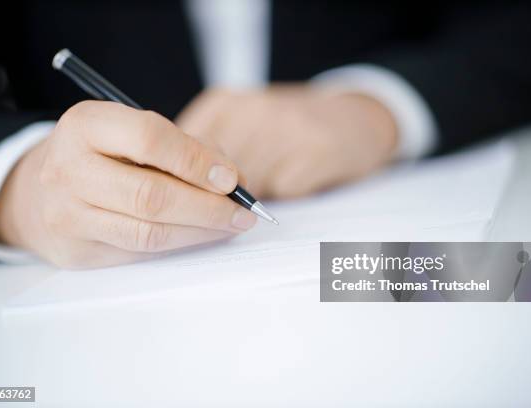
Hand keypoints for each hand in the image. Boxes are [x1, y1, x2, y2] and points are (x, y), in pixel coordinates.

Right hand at [0, 101, 256, 267]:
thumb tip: (232, 180)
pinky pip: (140, 251)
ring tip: (231, 225)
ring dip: (201, 231)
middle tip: (243, 211)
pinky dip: (180, 243)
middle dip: (208, 206)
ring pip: (149, 231)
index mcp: (85, 125)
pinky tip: (201, 234)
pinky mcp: (78, 251)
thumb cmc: (100, 155)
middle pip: (151, 195)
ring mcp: (68, 215)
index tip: (231, 178)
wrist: (37, 191)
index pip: (149, 139)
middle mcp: (69, 169)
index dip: (197, 161)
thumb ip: (182, 146)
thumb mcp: (130, 132)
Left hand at [176, 84, 397, 198]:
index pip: (181, 153)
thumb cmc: (288, 129)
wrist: (356, 118)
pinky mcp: (312, 150)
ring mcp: (283, 128)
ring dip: (253, 198)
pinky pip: (281, 192)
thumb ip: (205, 150)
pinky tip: (297, 178)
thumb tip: (175, 189)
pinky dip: (284, 196)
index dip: (184, 183)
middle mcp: (249, 110)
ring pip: (246, 186)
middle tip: (234, 203)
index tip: (191, 199)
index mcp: (223, 103)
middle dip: (218, 197)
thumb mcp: (239, 124)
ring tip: (272, 184)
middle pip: (211, 174)